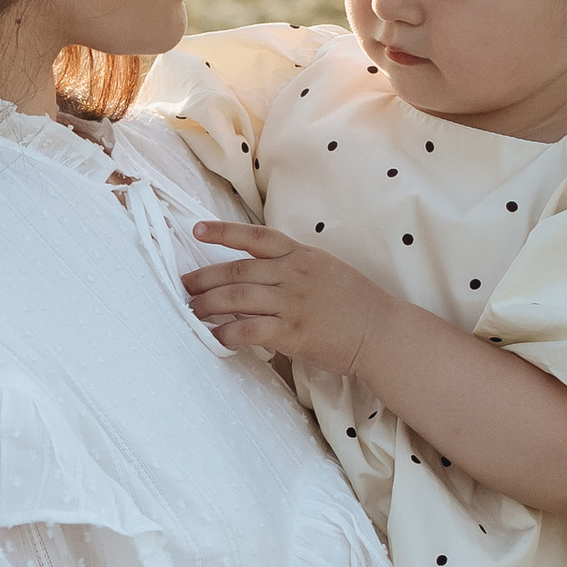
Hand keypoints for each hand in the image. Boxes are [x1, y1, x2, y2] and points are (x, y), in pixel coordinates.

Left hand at [183, 219, 391, 377]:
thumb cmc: (355, 303)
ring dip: (208, 304)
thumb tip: (258, 275)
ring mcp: (293, 303)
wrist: (382, 332)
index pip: (255, 237)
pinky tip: (215, 336)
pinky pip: (248, 330)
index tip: (197, 230)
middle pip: (237, 270)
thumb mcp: (326, 269)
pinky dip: (226, 333)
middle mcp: (294, 275)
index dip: (223, 231)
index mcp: (301, 255)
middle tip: (185, 285)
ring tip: (193, 311)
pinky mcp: (293, 333)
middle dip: (204, 277)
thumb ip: (293, 267)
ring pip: (237, 298)